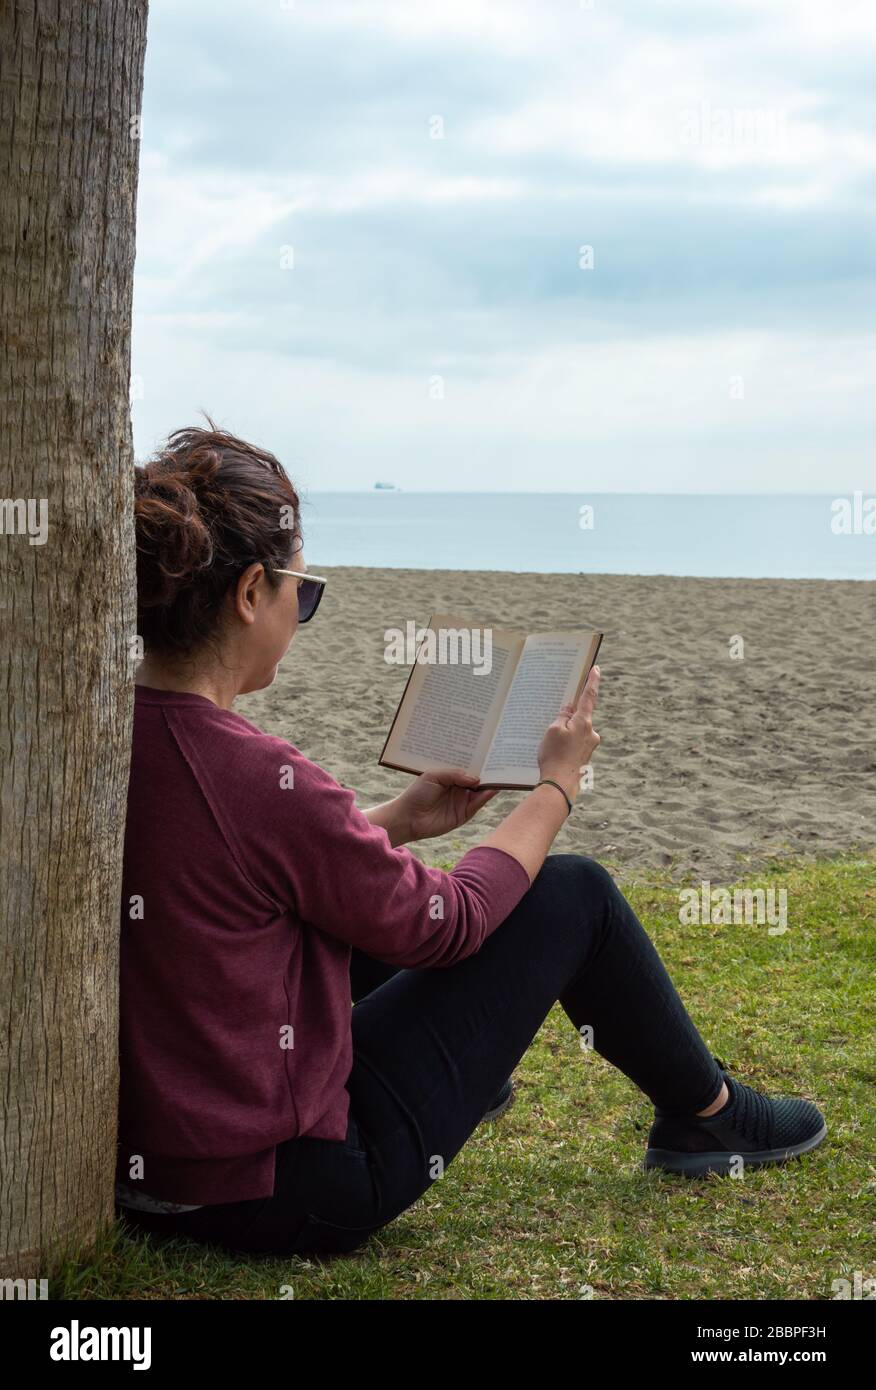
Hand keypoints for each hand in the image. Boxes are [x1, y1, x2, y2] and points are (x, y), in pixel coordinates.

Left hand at [395, 767, 499, 842]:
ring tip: (501, 774)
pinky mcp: (464, 814)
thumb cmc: (417, 793)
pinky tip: (493, 789)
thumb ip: (454, 775)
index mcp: (450, 777)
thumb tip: (476, 779)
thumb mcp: (434, 776)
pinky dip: (486, 797)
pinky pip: (477, 804)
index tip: (490, 753)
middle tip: (500, 762)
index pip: (468, 768)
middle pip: (477, 779)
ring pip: (480, 791)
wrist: (408, 817)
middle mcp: (458, 788)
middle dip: (488, 772)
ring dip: (490, 784)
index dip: (478, 762)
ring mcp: (462, 801)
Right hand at [537, 664, 600, 803]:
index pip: (589, 696)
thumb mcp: (553, 731)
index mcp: (584, 722)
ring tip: (548, 744)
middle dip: (567, 716)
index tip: (596, 669)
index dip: (592, 681)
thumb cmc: (555, 756)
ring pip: (576, 730)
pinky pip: (574, 742)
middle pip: (580, 716)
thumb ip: (562, 716)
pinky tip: (553, 752)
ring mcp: (589, 745)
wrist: (560, 785)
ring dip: (564, 732)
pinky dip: (565, 743)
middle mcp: (591, 733)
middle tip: (552, 725)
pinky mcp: (584, 756)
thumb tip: (568, 710)